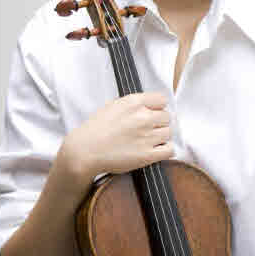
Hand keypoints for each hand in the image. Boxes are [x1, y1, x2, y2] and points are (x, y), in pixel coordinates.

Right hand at [57, 92, 173, 197]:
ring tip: (148, 141)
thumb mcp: (113, 106)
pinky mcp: (147, 155)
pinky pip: (169, 150)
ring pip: (169, 133)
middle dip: (159, 123)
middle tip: (148, 130)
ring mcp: (147, 136)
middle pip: (167, 117)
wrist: (85, 151)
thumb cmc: (95, 130)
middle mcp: (143, 117)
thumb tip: (150, 104)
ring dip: (161, 137)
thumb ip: (134, 104)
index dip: (158, 108)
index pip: (162, 100)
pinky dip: (165, 150)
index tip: (152, 113)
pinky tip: (155, 151)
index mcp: (134, 103)